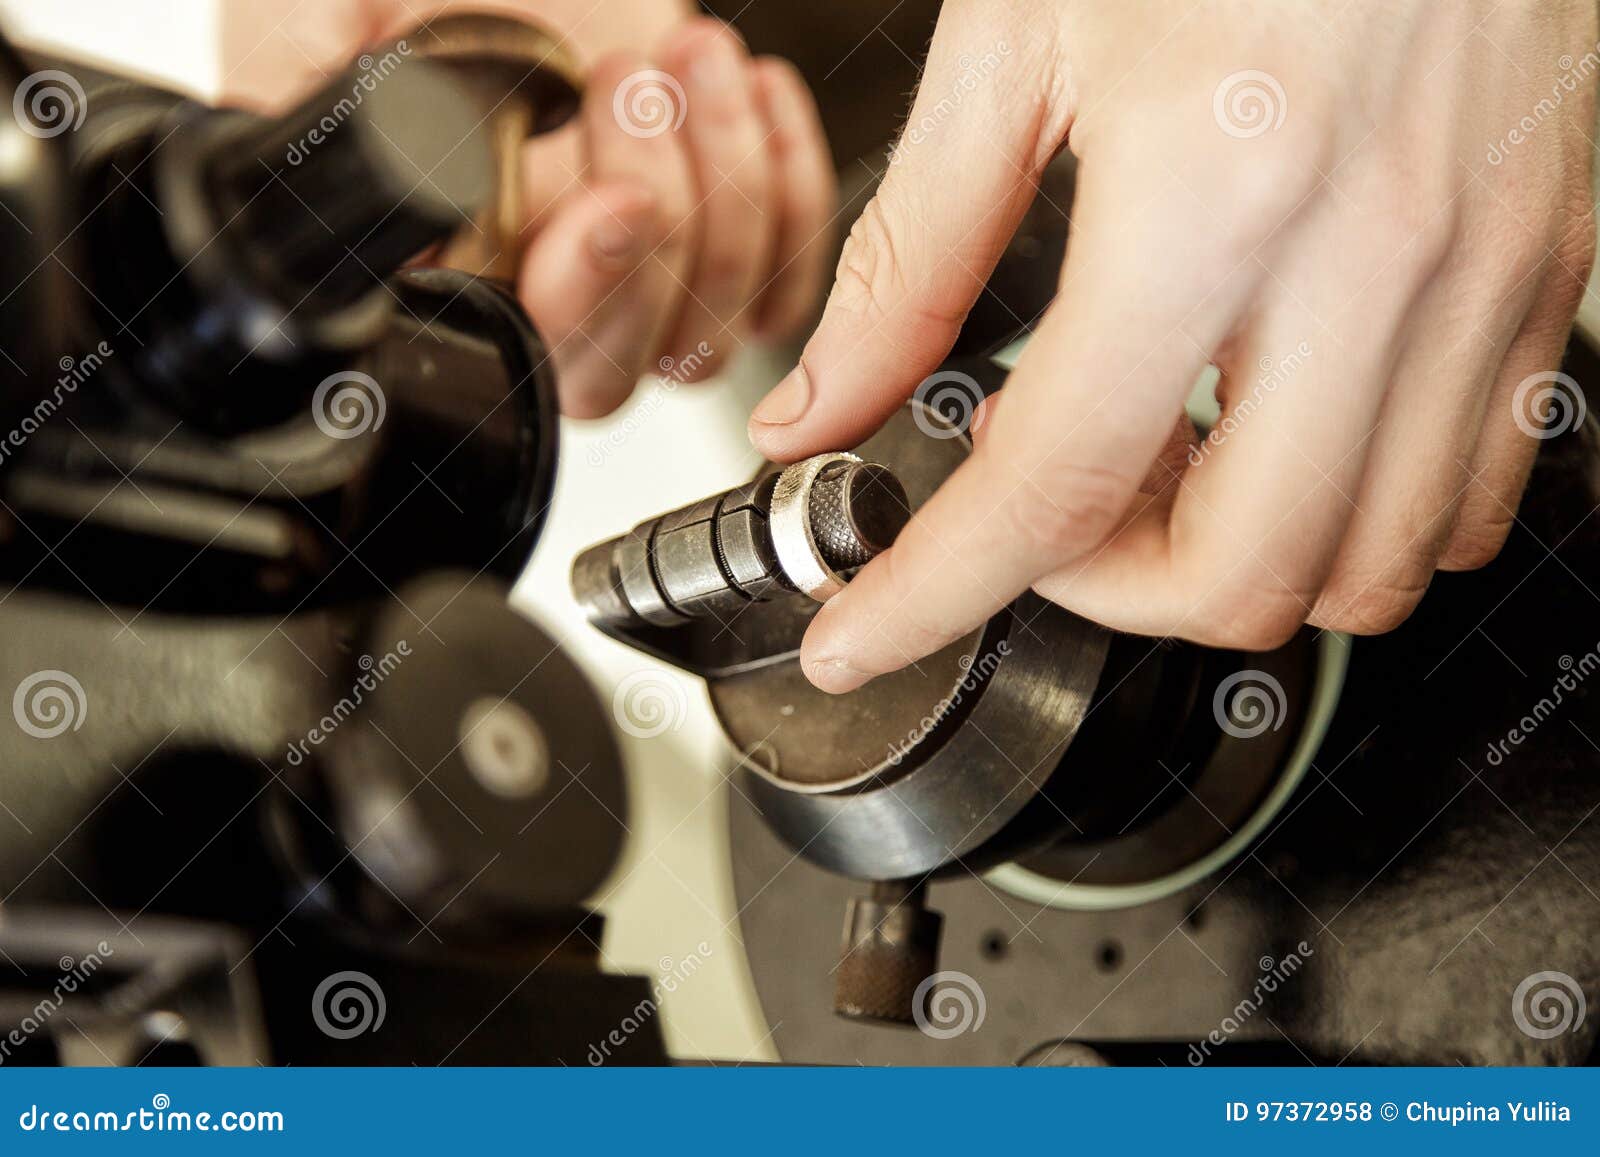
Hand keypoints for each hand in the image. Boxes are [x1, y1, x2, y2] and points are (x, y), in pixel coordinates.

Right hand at [224, 1, 835, 416]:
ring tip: (684, 52)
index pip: (522, 354)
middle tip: (628, 80)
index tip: (611, 199)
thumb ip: (304, 101)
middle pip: (624, 364)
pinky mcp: (719, 247)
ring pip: (715, 325)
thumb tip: (322, 182)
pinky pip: (784, 289)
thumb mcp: (313, 12)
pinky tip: (748, 91)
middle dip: (658, 221)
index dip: (578, 294)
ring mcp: (636, 282)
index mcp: (445, 274)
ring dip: (726, 180)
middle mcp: (542, 298)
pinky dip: (791, 189)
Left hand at [749, 0, 1598, 692]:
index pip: (1050, 485)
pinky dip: (1356, 523)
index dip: (931, 597)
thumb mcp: (1018, 43)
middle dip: (1104, 591)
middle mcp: (1371, 254)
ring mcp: (1481, 275)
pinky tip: (1277, 441)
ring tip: (1160, 470)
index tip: (865, 635)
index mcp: (1213, 188)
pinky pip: (1472, 497)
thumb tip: (819, 409)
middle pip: (1238, 578)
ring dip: (1234, 568)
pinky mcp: (1545, 273)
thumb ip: (912, 258)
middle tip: (1042, 516)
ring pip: (1368, 569)